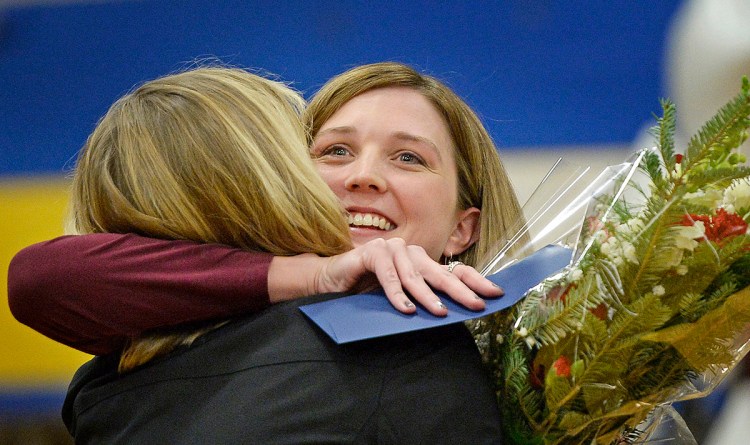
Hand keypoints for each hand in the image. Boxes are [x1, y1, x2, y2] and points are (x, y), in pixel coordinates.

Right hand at [312, 238, 503, 315]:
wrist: (332, 281)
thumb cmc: (368, 292)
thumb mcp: (402, 298)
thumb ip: (423, 300)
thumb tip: (454, 315)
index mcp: (421, 263)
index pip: (453, 270)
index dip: (475, 281)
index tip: (496, 294)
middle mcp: (410, 253)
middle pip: (439, 273)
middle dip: (459, 291)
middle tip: (476, 305)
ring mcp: (391, 249)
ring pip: (413, 275)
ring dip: (427, 296)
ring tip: (440, 313)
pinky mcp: (372, 253)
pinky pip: (387, 275)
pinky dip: (396, 294)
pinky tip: (406, 309)